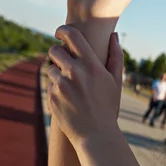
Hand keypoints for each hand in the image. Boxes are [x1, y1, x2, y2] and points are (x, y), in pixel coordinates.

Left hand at [46, 26, 123, 145]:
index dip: (62, 30)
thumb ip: (116, 55)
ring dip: (57, 73)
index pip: (71, 35)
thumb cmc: (108, 106)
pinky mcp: (52, 97)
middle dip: (57, 54)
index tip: (60, 32)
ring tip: (71, 87)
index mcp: (91, 65)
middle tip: (64, 62)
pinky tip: (69, 100)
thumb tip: (113, 35)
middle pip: (54, 50)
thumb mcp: (116, 81)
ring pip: (50, 69)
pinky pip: (49, 85)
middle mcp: (75, 72)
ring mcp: (61, 85)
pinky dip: (56, 89)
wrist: (96, 135)